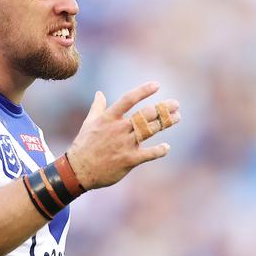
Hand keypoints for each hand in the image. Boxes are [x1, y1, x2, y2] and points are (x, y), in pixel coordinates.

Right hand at [66, 82, 180, 189]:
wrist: (79, 170)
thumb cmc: (84, 145)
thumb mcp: (89, 123)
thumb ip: (97, 107)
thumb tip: (99, 93)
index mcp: (109, 117)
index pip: (129, 99)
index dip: (143, 91)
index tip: (156, 85)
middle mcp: (119, 128)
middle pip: (146, 114)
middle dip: (163, 108)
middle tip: (176, 104)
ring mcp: (125, 144)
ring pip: (150, 130)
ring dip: (166, 122)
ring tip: (177, 117)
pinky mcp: (129, 160)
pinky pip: (149, 154)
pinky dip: (159, 150)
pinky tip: (166, 147)